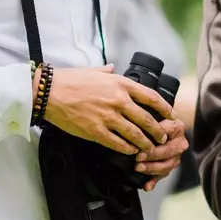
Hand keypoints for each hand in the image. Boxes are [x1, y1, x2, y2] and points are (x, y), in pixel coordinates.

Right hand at [38, 64, 172, 155]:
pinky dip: (127, 149)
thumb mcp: (94, 71)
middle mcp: (118, 100)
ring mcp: (108, 117)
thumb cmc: (70, 80)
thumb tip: (112, 68)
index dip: (164, 108)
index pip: (151, 97)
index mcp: (120, 84)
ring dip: (145, 144)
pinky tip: (131, 152)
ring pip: (135, 134)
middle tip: (163, 137)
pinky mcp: (96, 131)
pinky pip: (118, 143)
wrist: (49, 92)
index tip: (170, 115)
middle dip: (158, 130)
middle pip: (147, 119)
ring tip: (150, 149)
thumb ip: (107, 71)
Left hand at [134, 119, 188, 191]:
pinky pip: (163, 176)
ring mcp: (176, 157)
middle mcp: (180, 143)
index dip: (154, 140)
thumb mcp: (154, 115)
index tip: (141, 147)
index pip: (167, 133)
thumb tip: (137, 129)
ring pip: (166, 166)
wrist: (161, 127)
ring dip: (151, 169)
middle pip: (167, 152)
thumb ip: (150, 121)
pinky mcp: (169, 167)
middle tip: (137, 159)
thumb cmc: (154, 119)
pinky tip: (146, 186)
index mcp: (177, 128)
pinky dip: (153, 182)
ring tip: (138, 169)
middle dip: (152, 157)